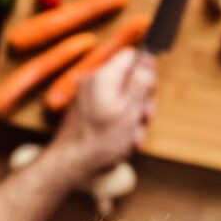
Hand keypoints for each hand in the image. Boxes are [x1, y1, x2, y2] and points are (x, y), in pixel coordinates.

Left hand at [54, 48, 155, 177]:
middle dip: (141, 102)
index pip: (132, 56)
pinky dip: (120, 128)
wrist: (71, 164)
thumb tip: (148, 57)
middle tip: (142, 120)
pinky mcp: (88, 113)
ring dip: (133, 120)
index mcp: (105, 76)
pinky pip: (112, 114)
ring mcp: (90, 98)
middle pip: (130, 80)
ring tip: (130, 139)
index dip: (145, 72)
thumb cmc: (101, 140)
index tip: (149, 93)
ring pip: (124, 101)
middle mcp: (95, 82)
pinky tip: (120, 144)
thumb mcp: (130, 109)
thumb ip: (141, 82)